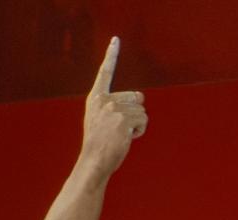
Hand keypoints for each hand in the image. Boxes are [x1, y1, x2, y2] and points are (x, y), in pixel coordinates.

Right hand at [80, 38, 147, 175]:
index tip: (115, 40)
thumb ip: (114, 105)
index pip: (105, 72)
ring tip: (120, 135)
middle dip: (135, 112)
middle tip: (119, 129)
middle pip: (136, 96)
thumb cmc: (99, 144)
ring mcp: (114, 109)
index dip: (111, 55)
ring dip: (137, 124)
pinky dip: (140, 131)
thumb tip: (141, 96)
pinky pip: (143, 121)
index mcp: (96, 98)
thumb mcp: (100, 119)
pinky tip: (126, 138)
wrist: (93, 161)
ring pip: (142, 111)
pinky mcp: (123, 119)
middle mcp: (104, 100)